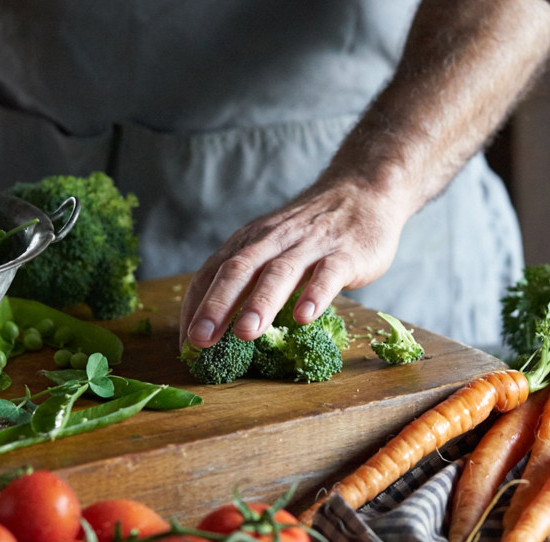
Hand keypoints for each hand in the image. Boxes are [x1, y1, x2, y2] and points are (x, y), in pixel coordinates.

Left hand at [179, 178, 409, 348]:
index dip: (197, 306)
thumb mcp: (272, 246)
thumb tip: (215, 324)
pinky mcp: (345, 254)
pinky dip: (314, 295)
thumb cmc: (310, 232)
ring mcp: (310, 246)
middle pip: (239, 271)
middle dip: (217, 306)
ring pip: (280, 273)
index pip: (213, 272)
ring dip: (260, 303)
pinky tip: (303, 317)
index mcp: (250, 241)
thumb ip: (248, 278)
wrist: (363, 191)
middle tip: (201, 340)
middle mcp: (274, 241)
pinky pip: (327, 275)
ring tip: (245, 333)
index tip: (186, 342)